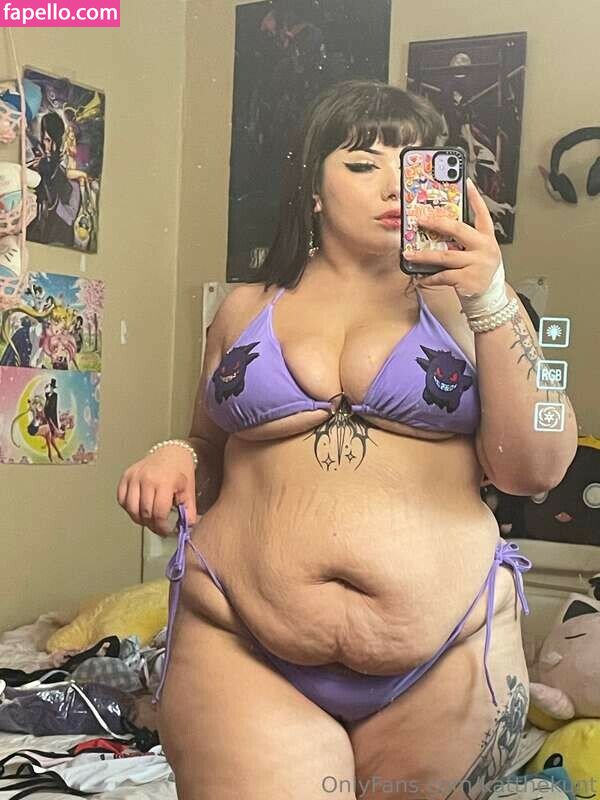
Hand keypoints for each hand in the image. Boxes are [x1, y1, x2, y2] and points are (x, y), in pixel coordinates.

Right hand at [117, 446, 197, 536]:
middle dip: (151, 525)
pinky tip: (139, 508)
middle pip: (144, 512)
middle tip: (158, 528)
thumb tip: (186, 527)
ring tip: (149, 519)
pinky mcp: (125, 476)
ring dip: (139, 519)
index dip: (161, 527)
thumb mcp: (189, 490)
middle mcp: (146, 478)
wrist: (171, 452)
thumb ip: (189, 511)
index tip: (166, 531)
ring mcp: (133, 477)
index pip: (158, 512)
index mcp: (164, 482)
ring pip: (130, 508)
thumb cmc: (181, 471)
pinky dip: (129, 508)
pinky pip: (121, 499)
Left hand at [403, 178, 501, 297]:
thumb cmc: (477, 270)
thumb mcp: (476, 251)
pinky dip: (429, 278)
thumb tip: (435, 227)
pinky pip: (443, 275)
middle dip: (436, 223)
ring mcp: (478, 263)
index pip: (482, 213)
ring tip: (407, 254)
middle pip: (458, 230)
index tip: (465, 181)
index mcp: (487, 237)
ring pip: (445, 255)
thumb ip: (462, 240)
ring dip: (423, 256)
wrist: (489, 297)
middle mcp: (485, 247)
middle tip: (419, 220)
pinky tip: (420, 278)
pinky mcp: (469, 279)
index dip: (474, 197)